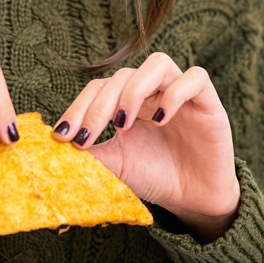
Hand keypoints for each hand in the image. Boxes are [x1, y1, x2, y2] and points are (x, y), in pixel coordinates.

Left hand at [54, 53, 239, 241]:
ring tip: (122, 123)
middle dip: (99, 106)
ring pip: (157, 64)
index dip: (78, 107)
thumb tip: (55, 149)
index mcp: (128, 101)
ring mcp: (180, 93)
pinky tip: (160, 119)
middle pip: (122, 76)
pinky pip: (195, 78)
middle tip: (85, 136)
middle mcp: (152, 91)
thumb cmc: (155, 176)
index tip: (62, 136)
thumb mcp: (117, 165)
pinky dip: (175, 93)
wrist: (194, 199)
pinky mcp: (208, 101)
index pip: (99, 88)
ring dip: (134, 90)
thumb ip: (92, 153)